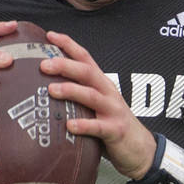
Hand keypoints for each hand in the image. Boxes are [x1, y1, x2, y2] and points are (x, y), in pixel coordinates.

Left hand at [41, 30, 155, 180]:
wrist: (140, 148)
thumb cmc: (111, 124)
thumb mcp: (95, 104)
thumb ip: (77, 94)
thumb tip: (43, 87)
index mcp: (101, 83)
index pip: (85, 57)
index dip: (68, 44)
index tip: (49, 35)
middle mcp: (107, 92)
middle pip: (87, 72)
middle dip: (65, 65)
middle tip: (43, 65)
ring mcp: (112, 110)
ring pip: (91, 96)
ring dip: (71, 91)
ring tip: (52, 90)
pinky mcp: (115, 130)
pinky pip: (98, 127)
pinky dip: (84, 125)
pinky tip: (69, 125)